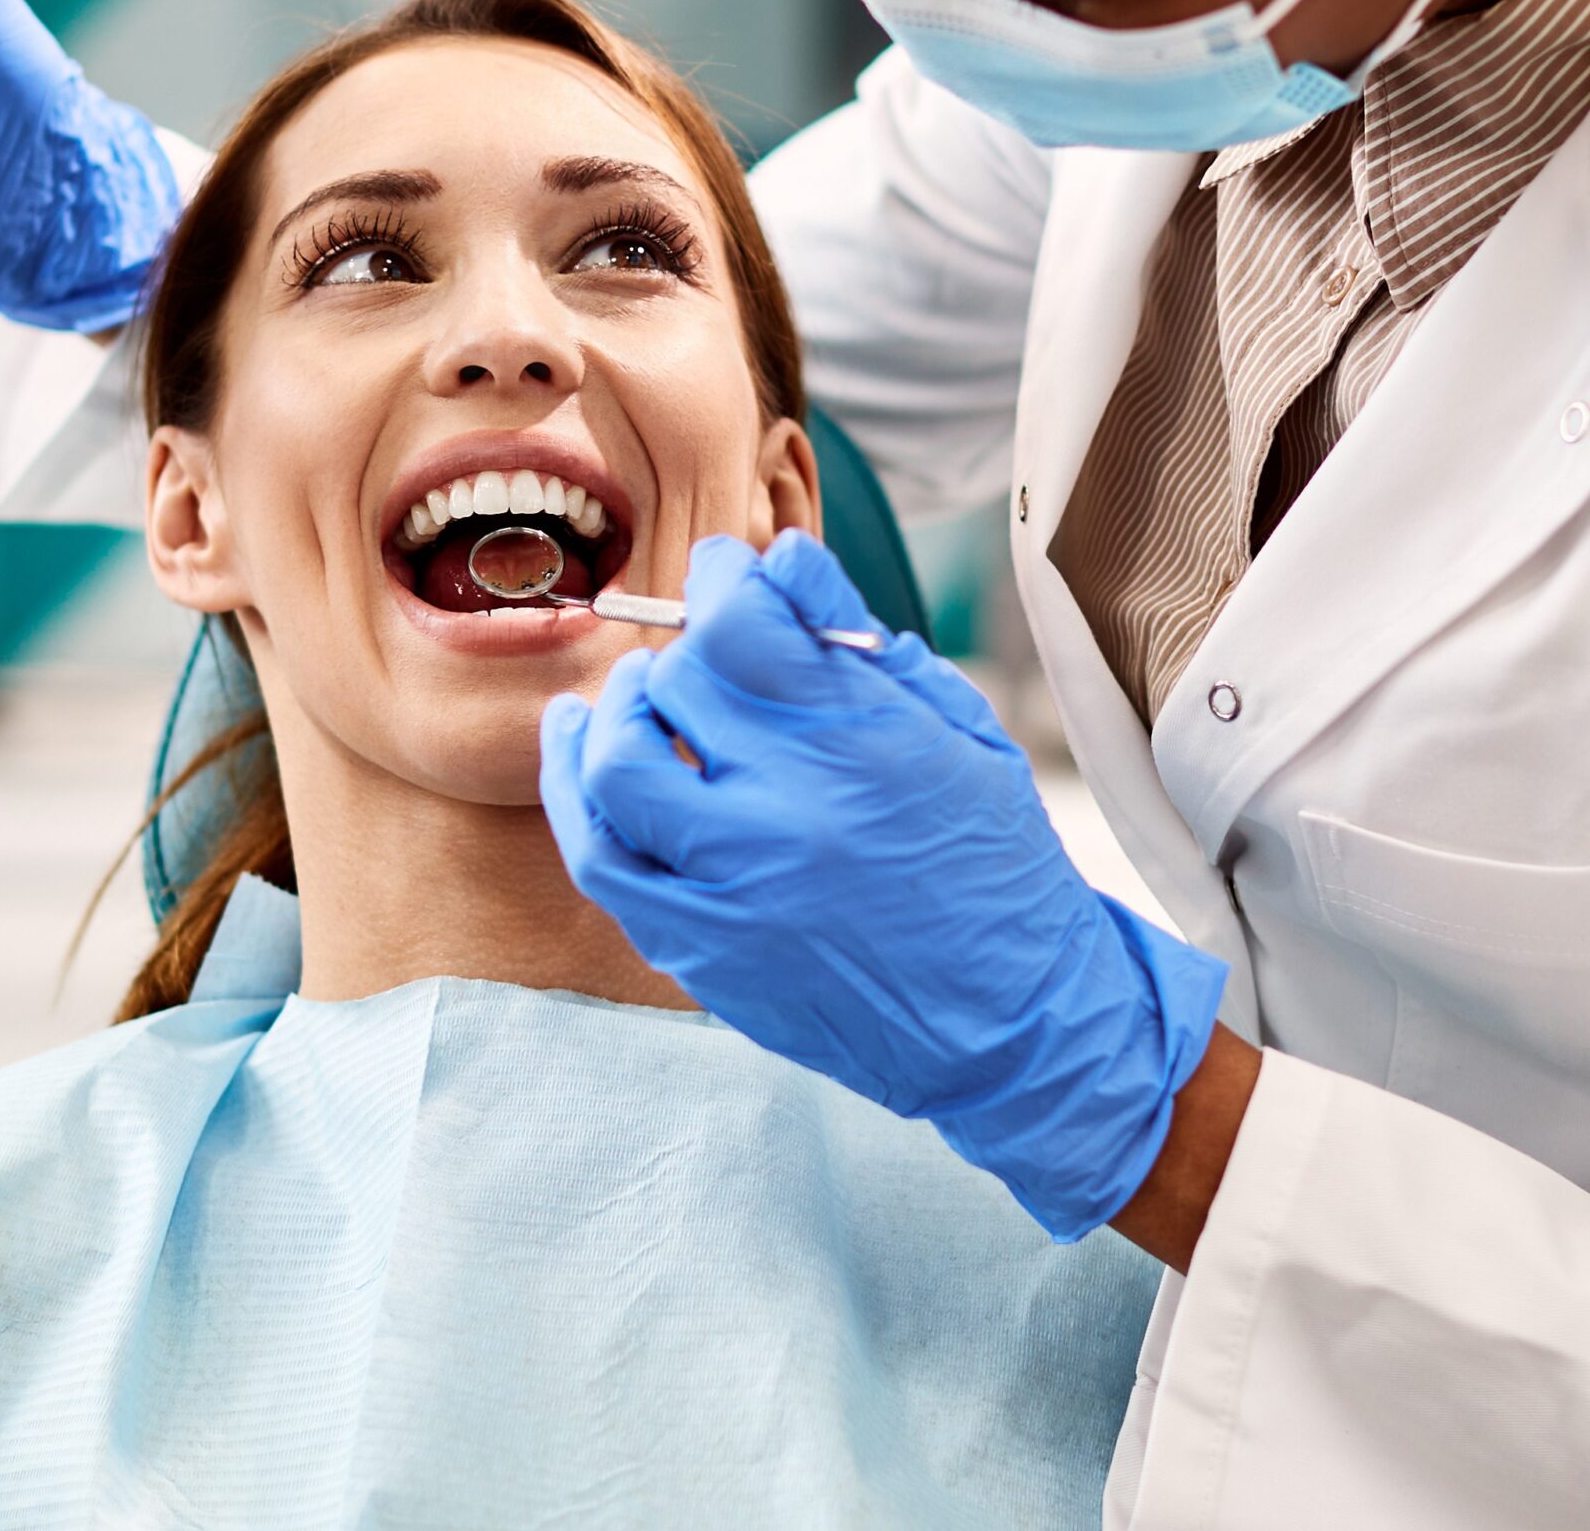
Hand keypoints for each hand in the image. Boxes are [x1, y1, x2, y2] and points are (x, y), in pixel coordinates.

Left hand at [540, 532, 1229, 1239]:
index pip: (742, 621)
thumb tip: (782, 562)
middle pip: (680, 681)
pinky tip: (580, 749)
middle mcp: (789, 808)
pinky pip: (601, 857)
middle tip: (708, 650)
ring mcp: (734, 885)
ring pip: (619, 762)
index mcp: (864, 743)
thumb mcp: (963, 733)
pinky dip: (576, 790)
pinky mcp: (700, 948)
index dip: (725, 577)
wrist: (1014, 1028)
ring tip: (635, 692)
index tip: (729, 573)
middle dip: (688, 645)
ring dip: (618, 709)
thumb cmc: (998, 871)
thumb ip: (862, 646)